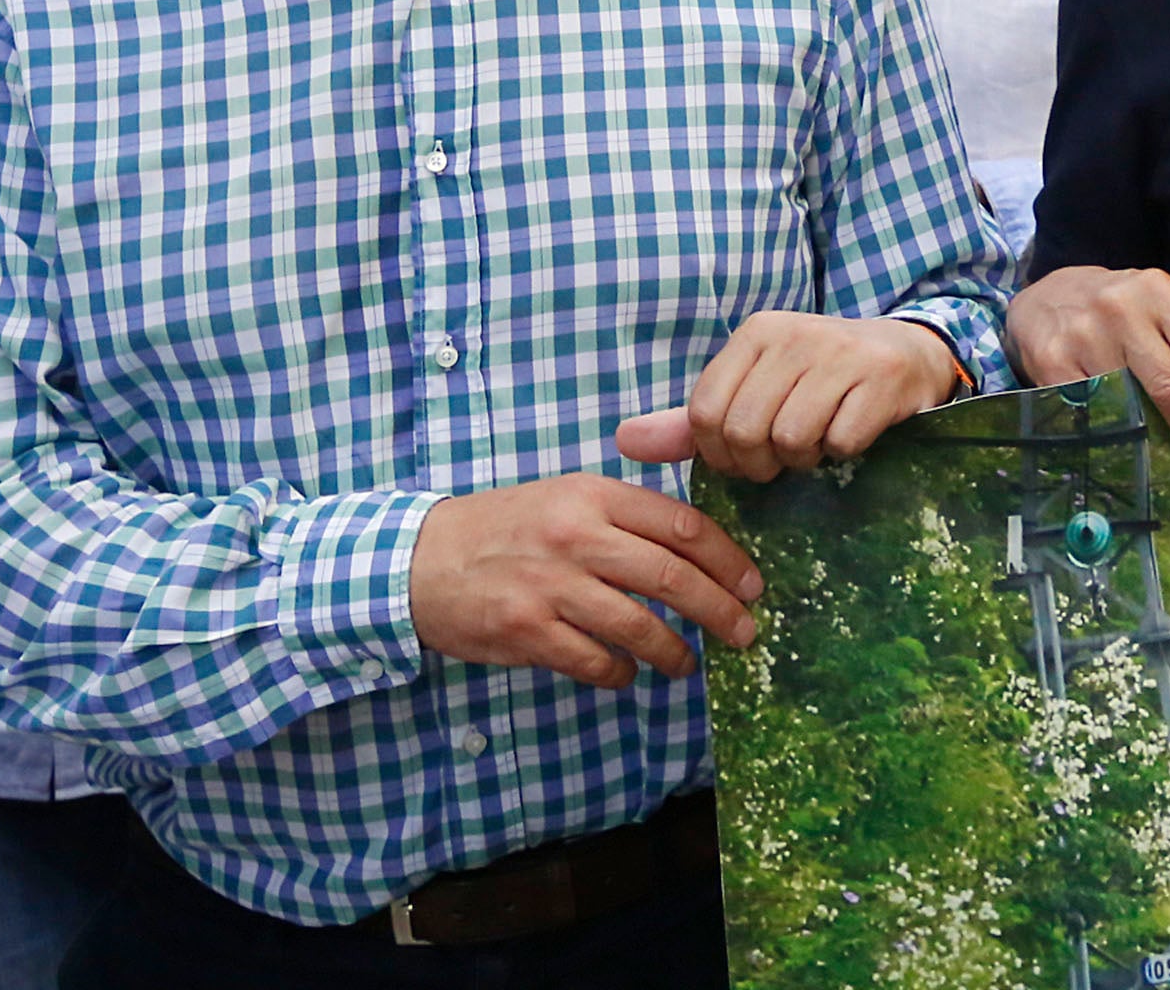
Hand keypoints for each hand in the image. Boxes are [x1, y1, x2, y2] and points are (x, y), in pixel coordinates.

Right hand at [407, 474, 763, 688]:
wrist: (417, 560)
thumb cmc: (504, 528)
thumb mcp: (565, 498)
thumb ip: (624, 515)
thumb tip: (694, 549)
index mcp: (593, 496)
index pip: (682, 525)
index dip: (727, 559)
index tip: (752, 585)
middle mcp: (576, 537)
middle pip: (672, 576)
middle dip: (720, 610)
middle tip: (744, 633)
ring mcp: (550, 586)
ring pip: (638, 625)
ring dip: (674, 650)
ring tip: (688, 663)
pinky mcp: (526, 631)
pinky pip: (594, 660)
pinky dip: (620, 672)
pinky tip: (628, 673)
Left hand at [614, 312, 965, 481]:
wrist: (909, 353)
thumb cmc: (820, 378)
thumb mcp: (755, 389)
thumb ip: (690, 423)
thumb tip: (623, 443)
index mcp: (755, 333)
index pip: (704, 413)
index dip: (719, 453)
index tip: (744, 457)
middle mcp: (794, 333)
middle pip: (744, 431)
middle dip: (761, 463)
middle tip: (783, 458)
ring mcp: (841, 352)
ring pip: (791, 439)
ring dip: (804, 459)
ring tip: (818, 442)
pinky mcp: (882, 376)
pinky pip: (841, 441)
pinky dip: (843, 452)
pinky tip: (852, 433)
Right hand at [1010, 265, 1169, 471]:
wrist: (1042, 298)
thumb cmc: (1114, 308)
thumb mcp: (1153, 304)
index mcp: (1157, 292)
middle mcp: (1121, 310)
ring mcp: (1084, 337)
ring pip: (1131, 407)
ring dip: (1156, 442)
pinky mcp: (1052, 363)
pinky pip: (1092, 415)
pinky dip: (1113, 436)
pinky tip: (1125, 448)